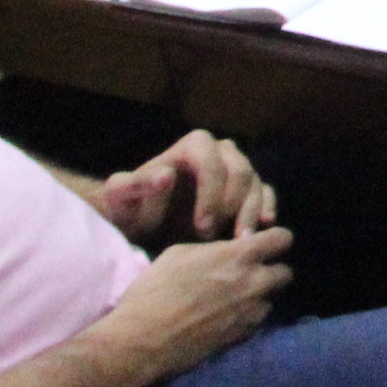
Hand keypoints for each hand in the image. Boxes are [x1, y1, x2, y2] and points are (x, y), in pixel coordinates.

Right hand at [81, 226, 293, 386]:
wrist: (142, 340)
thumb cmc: (154, 291)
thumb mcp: (179, 253)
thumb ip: (214, 250)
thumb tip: (227, 252)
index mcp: (239, 257)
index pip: (283, 239)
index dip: (275, 240)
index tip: (262, 245)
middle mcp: (254, 284)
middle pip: (286, 273)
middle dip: (272, 271)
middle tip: (250, 273)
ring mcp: (251, 313)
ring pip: (272, 299)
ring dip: (260, 297)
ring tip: (235, 298)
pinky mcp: (243, 337)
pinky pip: (258, 321)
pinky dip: (248, 317)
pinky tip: (225, 317)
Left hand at [93, 129, 271, 242]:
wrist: (143, 223)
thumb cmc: (132, 207)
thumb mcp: (121, 197)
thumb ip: (132, 184)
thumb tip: (166, 176)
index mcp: (193, 145)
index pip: (212, 162)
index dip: (211, 193)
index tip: (201, 227)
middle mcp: (220, 151)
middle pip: (241, 171)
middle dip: (232, 206)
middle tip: (217, 238)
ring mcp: (236, 168)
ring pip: (256, 183)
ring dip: (251, 213)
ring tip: (239, 242)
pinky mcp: (247, 188)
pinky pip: (266, 193)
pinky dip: (265, 210)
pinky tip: (260, 229)